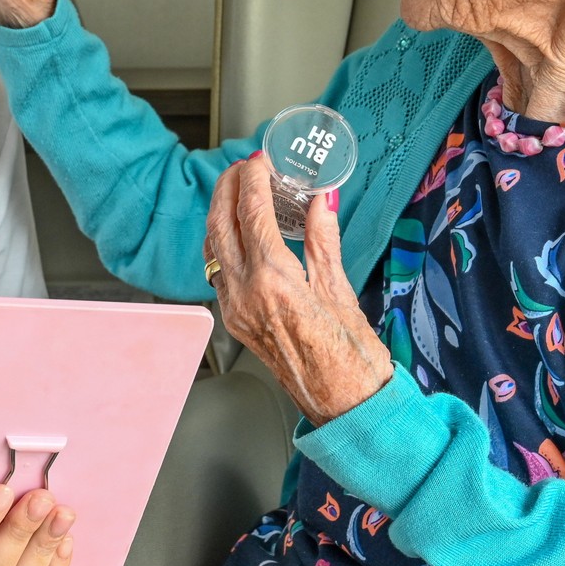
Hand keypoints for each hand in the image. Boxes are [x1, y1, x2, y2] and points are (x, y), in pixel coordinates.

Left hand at [205, 155, 392, 423]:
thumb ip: (323, 238)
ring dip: (219, 214)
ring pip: (213, 248)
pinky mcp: (236, 323)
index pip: (252, 212)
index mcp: (273, 280)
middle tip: (242, 166)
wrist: (344, 407)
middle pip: (221, 224)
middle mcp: (245, 294)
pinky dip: (222, 244)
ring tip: (236, 192)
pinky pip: (218, 272)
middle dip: (227, 188)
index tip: (261, 158)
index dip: (253, 178)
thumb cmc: (351, 357)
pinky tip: (237, 234)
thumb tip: (320, 198)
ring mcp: (235, 310)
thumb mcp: (340, 288)